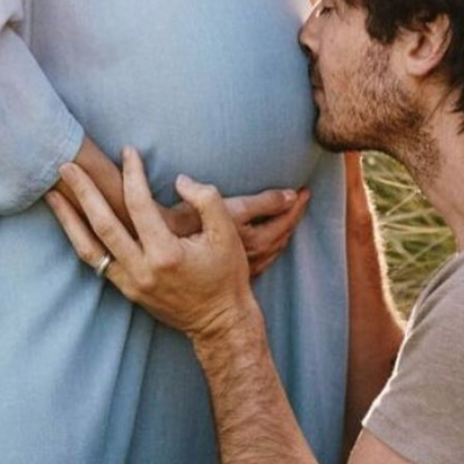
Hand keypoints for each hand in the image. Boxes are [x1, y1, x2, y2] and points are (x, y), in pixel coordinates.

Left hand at [47, 148, 253, 339]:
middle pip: (102, 224)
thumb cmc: (226, 275)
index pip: (139, 205)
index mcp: (166, 254)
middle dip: (83, 192)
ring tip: (52, 194)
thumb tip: (179, 180)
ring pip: (89, 247)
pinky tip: (70, 222)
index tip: (128, 151)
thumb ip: (206, 199)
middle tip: (67, 166)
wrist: (220, 323)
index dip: (132, 174)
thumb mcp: (228, 233)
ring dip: (68, 218)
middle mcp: (142, 270)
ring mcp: (130, 283)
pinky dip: (79, 239)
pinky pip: (95, 262)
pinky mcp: (126, 290)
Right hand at [163, 186, 310, 277]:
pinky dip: (274, 248)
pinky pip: (265, 260)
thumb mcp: (216, 208)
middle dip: (294, 213)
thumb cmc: (184, 228)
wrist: (160, 259)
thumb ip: (246, 200)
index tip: (300, 189)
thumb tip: (286, 194)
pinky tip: (274, 244)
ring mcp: (244, 265)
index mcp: (247, 233)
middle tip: (304, 197)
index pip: (277, 212)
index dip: (290, 199)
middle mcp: (249, 251)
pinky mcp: (235, 274)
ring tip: (292, 215)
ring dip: (286, 230)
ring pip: (274, 247)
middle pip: (281, 230)